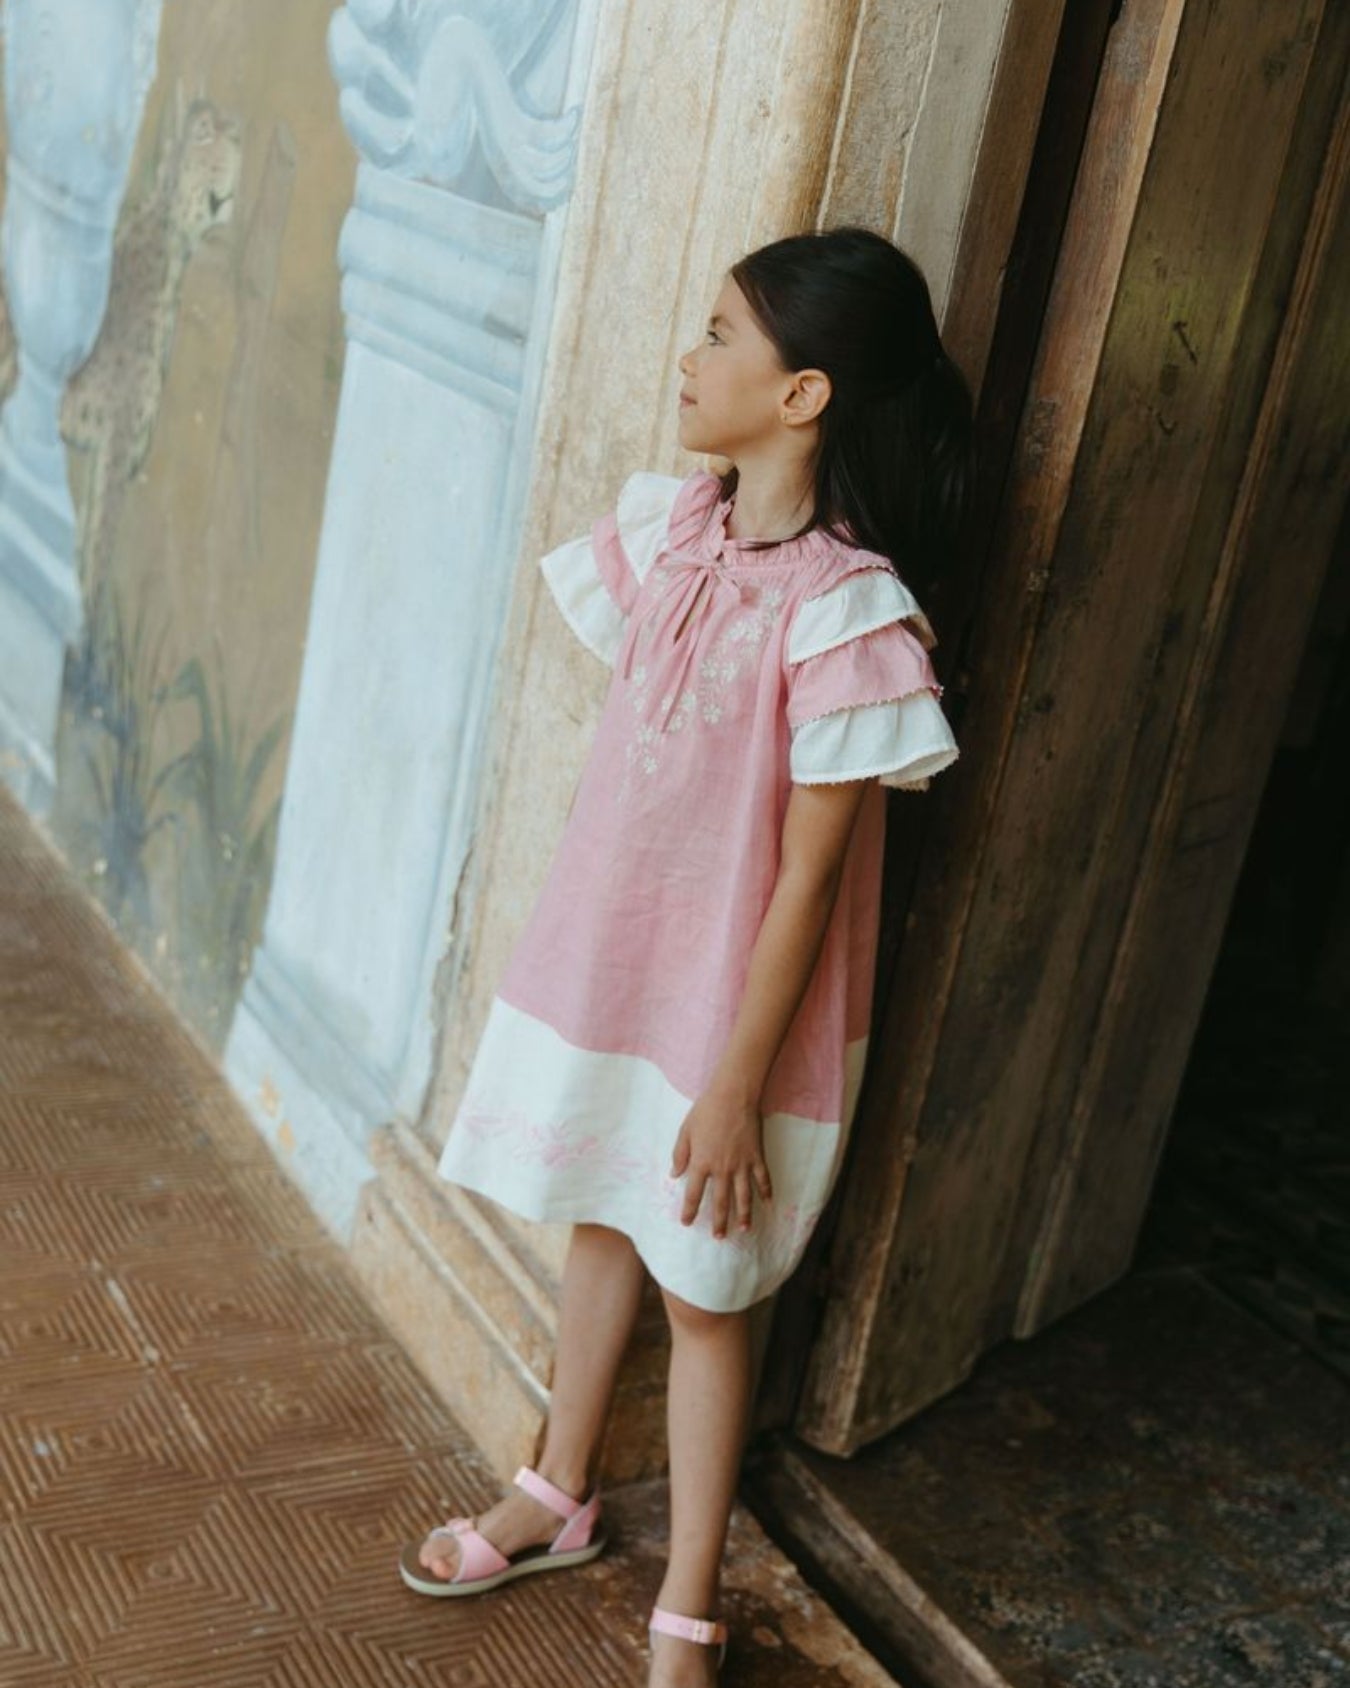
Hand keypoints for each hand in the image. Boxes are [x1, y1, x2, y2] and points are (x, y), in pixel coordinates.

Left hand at [670, 1082, 772, 1237]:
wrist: (733, 1095)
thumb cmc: (706, 1111)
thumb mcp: (685, 1131)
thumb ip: (680, 1155)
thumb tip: (674, 1175)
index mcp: (702, 1163)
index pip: (693, 1194)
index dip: (689, 1210)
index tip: (687, 1223)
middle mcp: (722, 1169)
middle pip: (720, 1202)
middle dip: (719, 1222)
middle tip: (720, 1237)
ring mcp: (742, 1164)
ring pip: (743, 1196)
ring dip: (744, 1215)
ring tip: (744, 1230)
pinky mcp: (756, 1156)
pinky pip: (762, 1178)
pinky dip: (766, 1191)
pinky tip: (768, 1203)